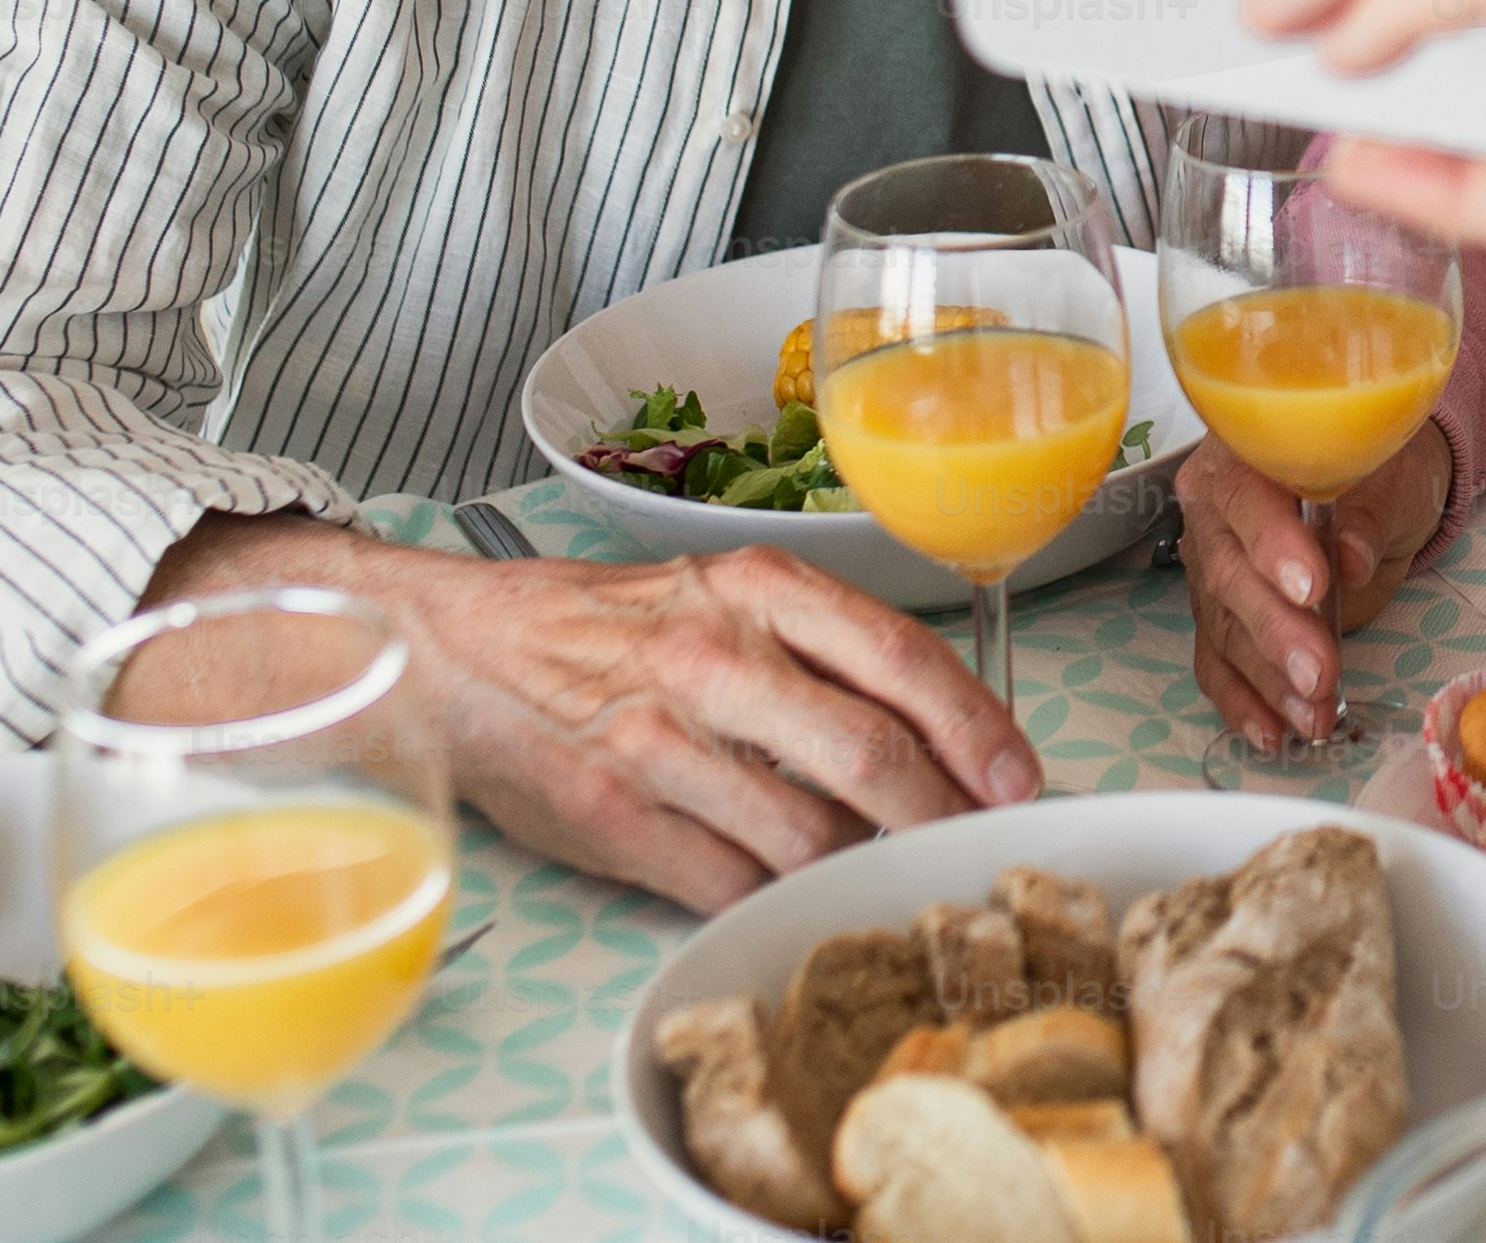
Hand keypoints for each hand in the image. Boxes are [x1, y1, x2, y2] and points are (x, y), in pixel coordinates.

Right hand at [146, 515, 1032, 911]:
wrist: (466, 653)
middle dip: (941, 815)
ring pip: (806, 834)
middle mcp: (714, 659)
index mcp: (759, 589)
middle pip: (869, 755)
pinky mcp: (613, 817)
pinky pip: (729, 880)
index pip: (901, 658)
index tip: (1020, 776)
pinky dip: (774, 896)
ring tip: (881, 866)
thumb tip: (946, 729)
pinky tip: (789, 888)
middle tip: (975, 844)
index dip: (976, 726)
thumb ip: (825, 650)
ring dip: (860, 863)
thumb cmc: (616, 626)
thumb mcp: (729, 595)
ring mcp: (660, 743)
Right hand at [1181, 427, 1452, 743]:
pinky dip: (1243, 702)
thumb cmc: (1381, 469)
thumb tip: (1351, 557)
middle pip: (1229, 575)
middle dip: (1276, 632)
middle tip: (1318, 672)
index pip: (1245, 498)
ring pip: (1225, 630)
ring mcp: (1212, 570)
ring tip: (1313, 715)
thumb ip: (1366, 513)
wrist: (1380, 489)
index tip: (1312, 587)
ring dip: (1268, 681)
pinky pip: (1219, 664)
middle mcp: (1214, 514)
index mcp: (1242, 456)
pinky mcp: (1222, 618)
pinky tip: (1271, 731)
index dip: (1273, 545)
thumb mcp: (1390, 475)